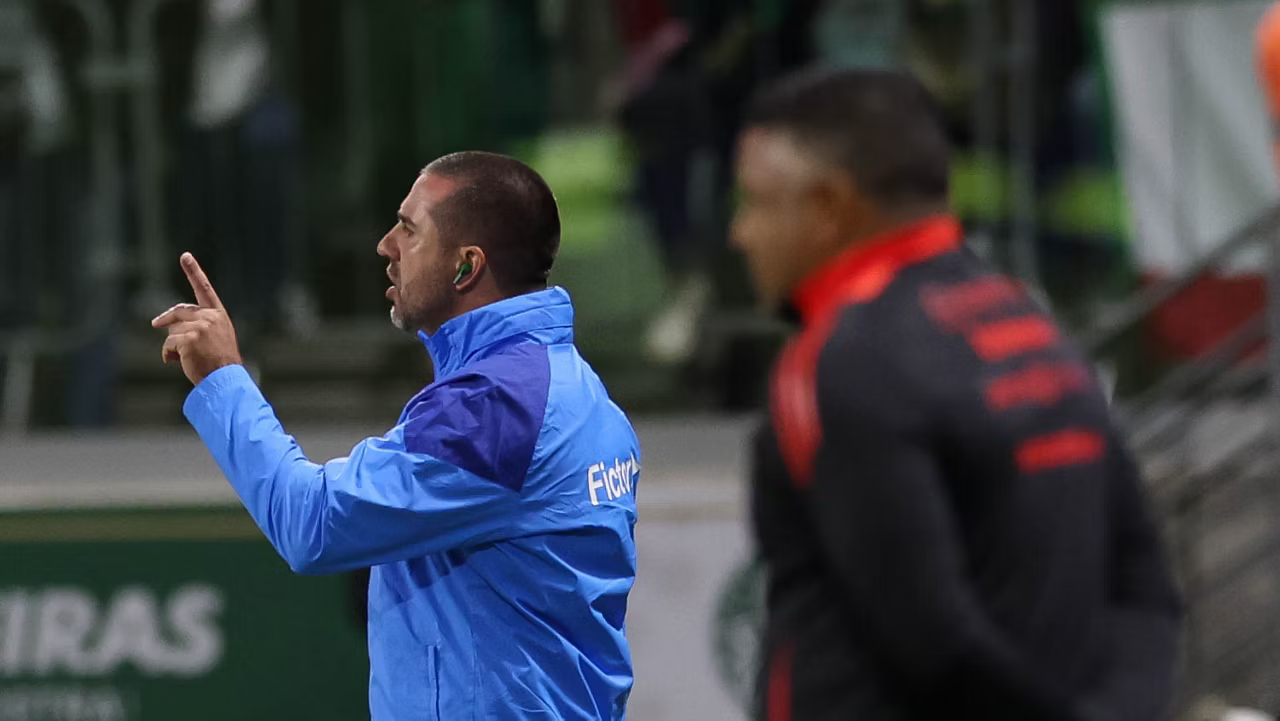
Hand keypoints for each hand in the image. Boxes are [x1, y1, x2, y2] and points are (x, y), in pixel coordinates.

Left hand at [151, 253, 242, 385]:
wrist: (225, 379)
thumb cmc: (220, 363)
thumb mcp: (216, 338)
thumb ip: (200, 325)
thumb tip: (167, 326)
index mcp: (218, 315)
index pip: (205, 289)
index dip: (194, 271)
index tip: (186, 256)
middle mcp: (210, 317)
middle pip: (178, 312)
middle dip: (165, 319)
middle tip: (155, 324)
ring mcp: (199, 327)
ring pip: (172, 330)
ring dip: (172, 346)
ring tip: (183, 359)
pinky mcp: (189, 338)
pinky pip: (168, 344)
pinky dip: (168, 355)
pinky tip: (177, 363)